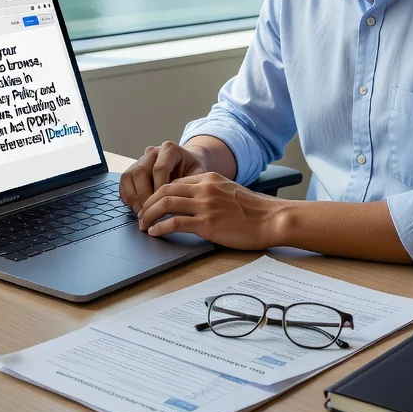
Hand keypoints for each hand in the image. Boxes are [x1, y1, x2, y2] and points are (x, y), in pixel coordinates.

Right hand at [119, 141, 206, 214]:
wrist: (188, 164)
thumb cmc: (193, 172)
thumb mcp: (199, 175)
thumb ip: (191, 185)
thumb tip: (179, 204)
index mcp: (169, 149)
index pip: (159, 168)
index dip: (159, 189)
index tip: (162, 205)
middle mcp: (152, 152)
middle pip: (141, 172)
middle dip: (144, 195)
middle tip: (150, 214)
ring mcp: (141, 159)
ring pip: (129, 176)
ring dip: (134, 197)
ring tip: (142, 214)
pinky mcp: (133, 168)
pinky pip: (124, 181)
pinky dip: (128, 196)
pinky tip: (136, 209)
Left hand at [137, 172, 285, 250]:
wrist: (272, 219)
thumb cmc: (254, 210)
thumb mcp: (229, 191)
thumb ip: (210, 192)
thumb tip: (193, 202)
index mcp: (209, 178)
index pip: (174, 181)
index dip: (158, 193)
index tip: (150, 204)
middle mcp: (204, 188)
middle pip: (165, 189)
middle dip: (148, 202)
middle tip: (141, 214)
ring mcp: (205, 205)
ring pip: (166, 203)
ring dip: (149, 214)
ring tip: (143, 225)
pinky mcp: (207, 224)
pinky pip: (175, 222)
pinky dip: (160, 227)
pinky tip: (155, 232)